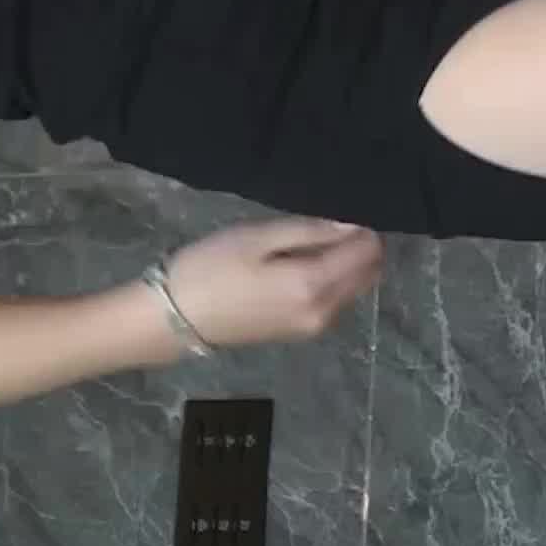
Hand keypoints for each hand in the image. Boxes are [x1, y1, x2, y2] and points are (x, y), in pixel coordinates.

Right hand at [159, 218, 381, 347]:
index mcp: (314, 285)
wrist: (177, 317)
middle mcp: (325, 312)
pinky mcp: (302, 333)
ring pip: (355, 289)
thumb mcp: (258, 237)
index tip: (339, 211)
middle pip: (369, 273)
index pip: (368, 252)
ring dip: (347, 265)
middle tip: (325, 225)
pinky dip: (334, 282)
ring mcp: (315, 328)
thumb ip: (309, 230)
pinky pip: (336, 302)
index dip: (362, 227)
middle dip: (360, 247)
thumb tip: (352, 224)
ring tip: (307, 243)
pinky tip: (301, 266)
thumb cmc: (212, 268)